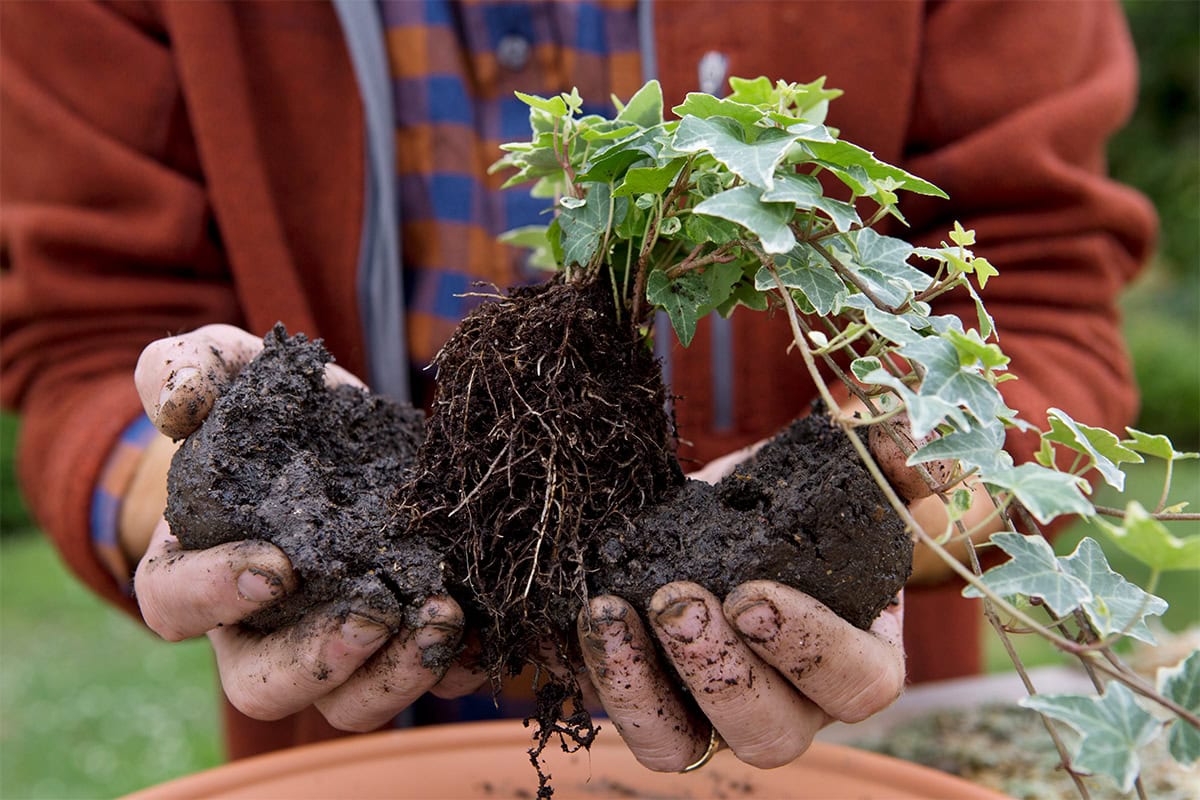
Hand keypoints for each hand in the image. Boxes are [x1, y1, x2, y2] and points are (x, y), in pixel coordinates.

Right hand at [130, 324, 484, 729]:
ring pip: (349, 702)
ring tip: (444, 618)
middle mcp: (258, 627)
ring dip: (397, 674)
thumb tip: (182, 406)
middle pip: (264, 686)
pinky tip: (486, 634)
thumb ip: (184, 372)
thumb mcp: (221, 368)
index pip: (177, 605)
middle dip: (320, 660)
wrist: (336, 421)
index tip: (276, 565)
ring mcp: (331, 642)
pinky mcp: (398, 638)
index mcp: (193, 569)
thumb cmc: (261, 403)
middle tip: (374, 613)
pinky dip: (457, 667)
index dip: (217, 594)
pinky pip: (423, 681)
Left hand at [575, 435, 904, 771]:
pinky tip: (600, 614)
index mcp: (858, 656)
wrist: (712, 517)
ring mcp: (725, 718)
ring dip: (657, 684)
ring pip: (701, 745)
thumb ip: (878, 454)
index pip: (859, 684)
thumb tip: (902, 436)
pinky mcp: (665, 715)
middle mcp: (797, 705)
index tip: (753, 593)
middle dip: (725, 671)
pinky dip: (615, 682)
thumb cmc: (784, 504)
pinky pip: (645, 731)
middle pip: (774, 731)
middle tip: (682, 602)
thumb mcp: (828, 475)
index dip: (809, 649)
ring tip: (623, 609)